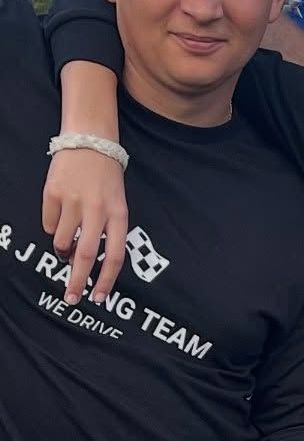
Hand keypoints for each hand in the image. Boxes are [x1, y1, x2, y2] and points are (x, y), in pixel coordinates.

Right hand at [42, 149, 128, 305]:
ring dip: (63, 250)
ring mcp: (73, 202)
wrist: (90, 142)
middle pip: (86, 255)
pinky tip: (61, 212)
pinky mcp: (53, 195)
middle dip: (78, 281)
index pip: (116, 254)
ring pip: (62, 242)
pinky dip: (53, 226)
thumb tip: (85, 259)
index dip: (106, 279)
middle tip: (72, 298)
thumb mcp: (117, 201)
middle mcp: (97, 209)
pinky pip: (49, 224)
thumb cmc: (106, 176)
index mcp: (119, 212)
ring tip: (68, 240)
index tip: (99, 297)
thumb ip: (107, 228)